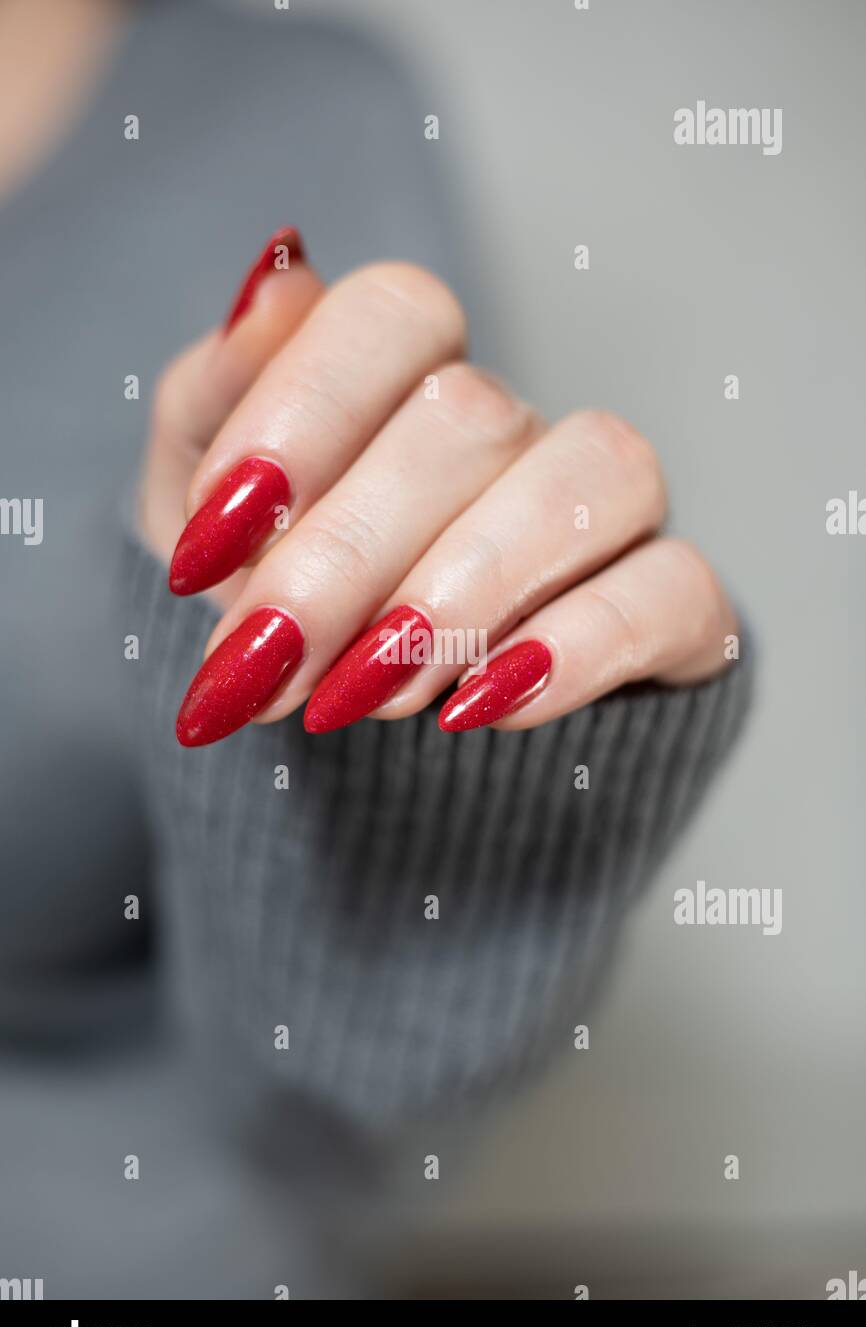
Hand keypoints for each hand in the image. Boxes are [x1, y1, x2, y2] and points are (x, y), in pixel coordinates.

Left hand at [139, 229, 737, 746]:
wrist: (355, 724)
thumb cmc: (278, 600)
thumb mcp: (202, 519)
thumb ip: (213, 403)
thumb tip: (276, 278)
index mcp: (405, 375)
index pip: (393, 314)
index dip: (300, 413)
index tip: (209, 543)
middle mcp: (516, 424)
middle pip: (468, 419)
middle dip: (345, 560)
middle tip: (264, 665)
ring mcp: (607, 508)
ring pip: (594, 478)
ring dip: (461, 596)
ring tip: (362, 695)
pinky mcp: (671, 606)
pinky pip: (671, 589)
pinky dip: (573, 650)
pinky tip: (473, 709)